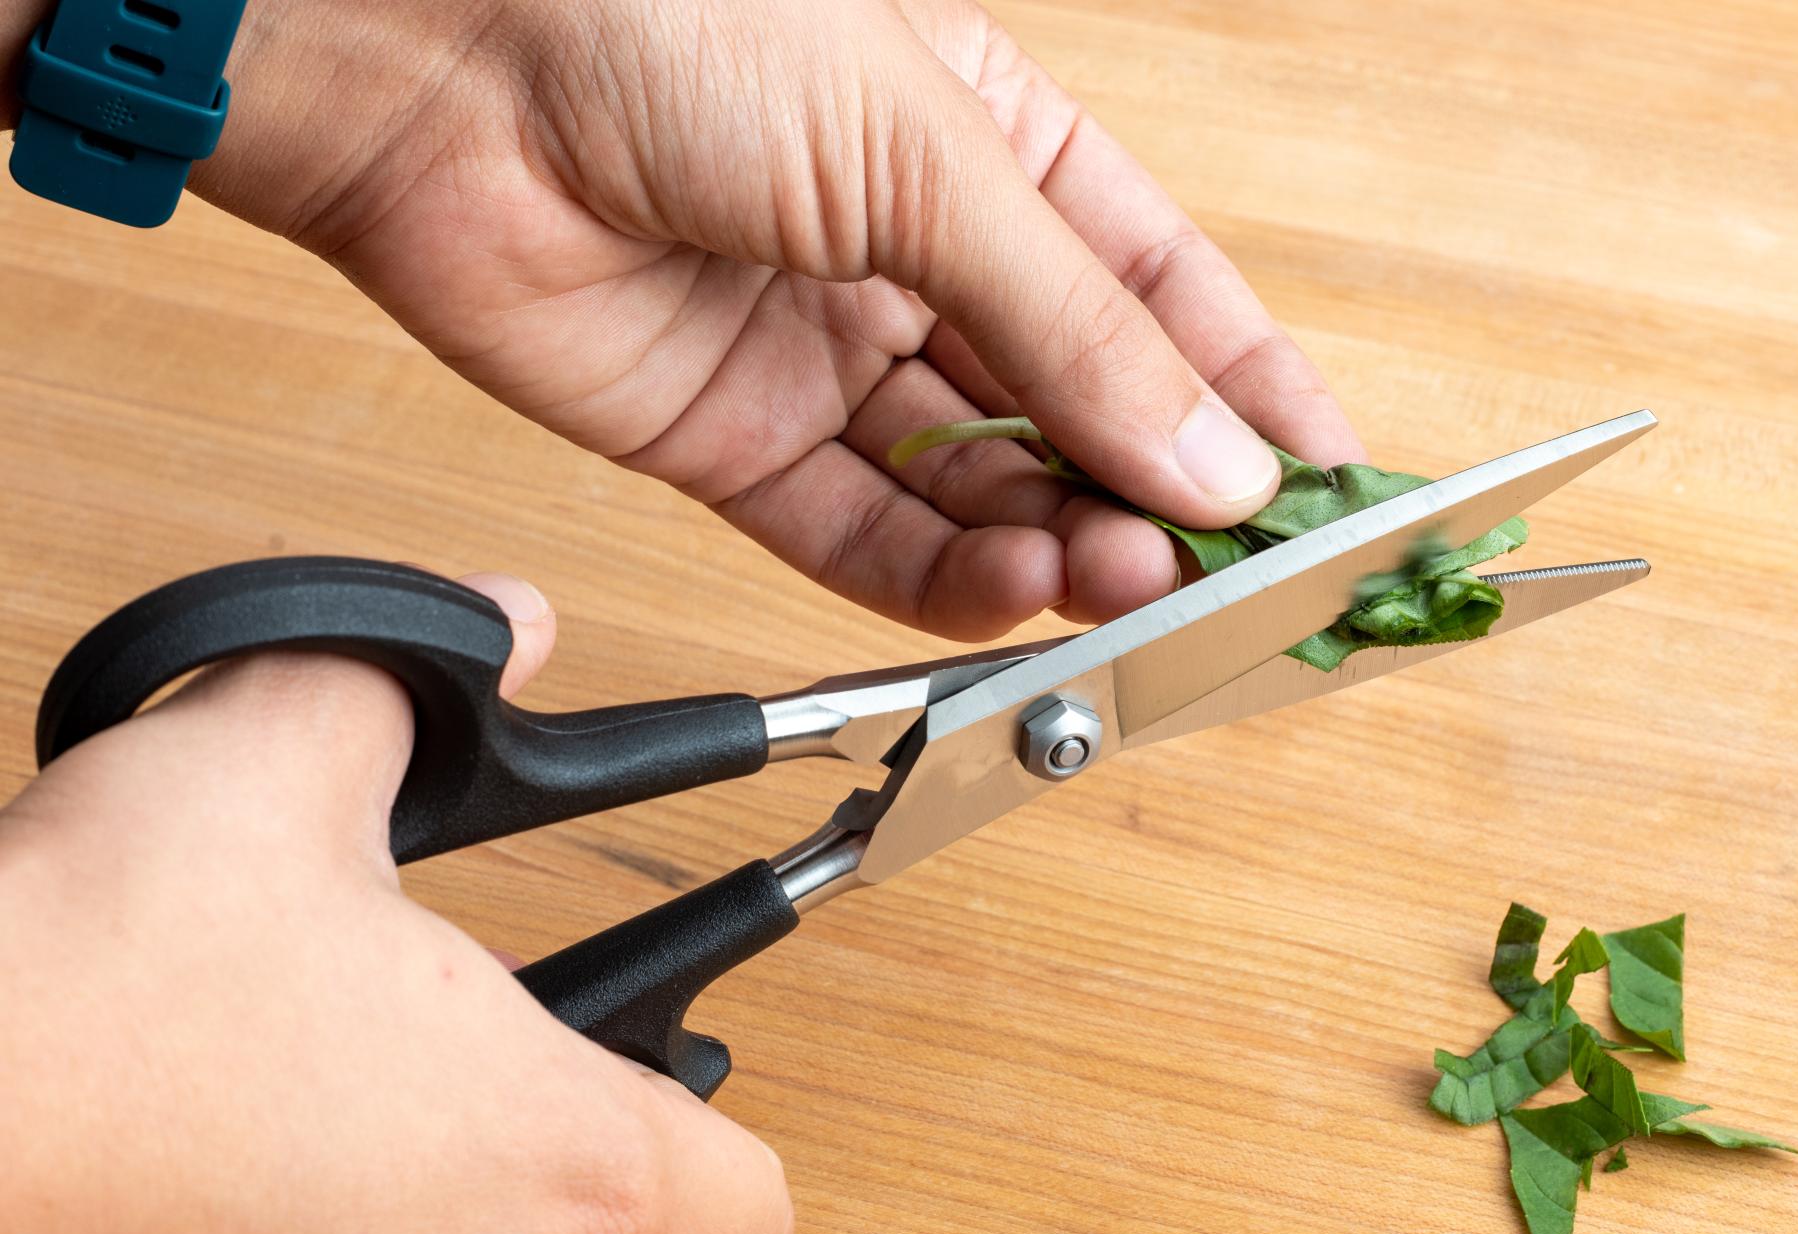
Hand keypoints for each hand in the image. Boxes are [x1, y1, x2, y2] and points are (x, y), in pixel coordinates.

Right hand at [0, 575, 791, 1233]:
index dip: (714, 1118)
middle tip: (470, 1056)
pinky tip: (232, 1171)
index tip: (662, 1046)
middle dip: (554, 1152)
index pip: (750, 1211)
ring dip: (433, 1211)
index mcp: (560, 1174)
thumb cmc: (69, 998)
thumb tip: (503, 626)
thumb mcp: (266, 770)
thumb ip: (412, 684)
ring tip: (329, 1099)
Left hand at [182, 0, 1362, 637]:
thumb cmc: (677, 23)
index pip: (1163, 292)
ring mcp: (830, 358)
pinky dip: (943, 577)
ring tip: (1119, 582)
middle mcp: (921, 262)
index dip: (1250, 390)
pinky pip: (865, 538)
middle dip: (1153, 493)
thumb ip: (1075, 325)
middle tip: (1217, 566)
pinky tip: (1010, 587)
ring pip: (983, 488)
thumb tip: (1214, 459)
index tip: (1330, 486)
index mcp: (997, 152)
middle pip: (1079, 408)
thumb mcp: (927, 154)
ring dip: (1061, 546)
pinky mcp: (737, 443)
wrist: (441, 67)